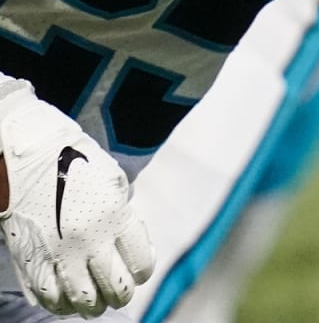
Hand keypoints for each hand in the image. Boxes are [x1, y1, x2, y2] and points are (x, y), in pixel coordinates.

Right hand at [0, 78, 153, 316]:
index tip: (139, 267)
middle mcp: (87, 242)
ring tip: (98, 297)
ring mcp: (57, 256)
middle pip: (115, 289)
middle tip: (121, 289)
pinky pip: (50, 299)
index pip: (140, 264)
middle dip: (122, 293)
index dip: (143, 270)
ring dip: (94, 304)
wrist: (29, 159)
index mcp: (114, 217)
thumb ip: (124, 218)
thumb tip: (131, 248)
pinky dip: (63, 304)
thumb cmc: (77, 164)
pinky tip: (70, 296)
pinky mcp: (31, 263)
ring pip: (83, 302)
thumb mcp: (114, 183)